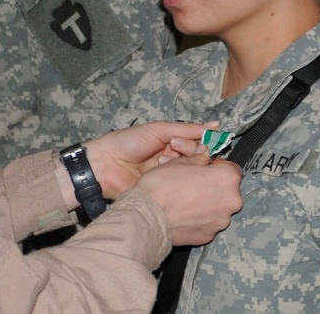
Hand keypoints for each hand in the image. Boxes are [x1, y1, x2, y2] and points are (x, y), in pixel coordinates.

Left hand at [83, 121, 213, 198]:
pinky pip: (178, 188)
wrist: (105, 165)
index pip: (198, 145)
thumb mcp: (158, 130)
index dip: (199, 143)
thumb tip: (215, 125)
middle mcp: (174, 161)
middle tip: (173, 150)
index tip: (196, 142)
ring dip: (179, 166)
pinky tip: (168, 176)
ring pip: (188, 173)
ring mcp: (169, 177)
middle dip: (188, 154)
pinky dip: (175, 181)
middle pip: (196, 160)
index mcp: (173, 144)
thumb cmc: (128, 142)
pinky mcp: (165, 192)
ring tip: (163, 161)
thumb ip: (186, 129)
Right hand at [136, 154, 242, 245]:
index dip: (216, 166)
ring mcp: (221, 221)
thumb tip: (203, 154)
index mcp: (228, 178)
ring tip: (185, 199)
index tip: (205, 167)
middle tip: (193, 183)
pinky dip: (199, 217)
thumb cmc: (163, 186)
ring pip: (218, 207)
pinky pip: (208, 222)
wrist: (147, 217)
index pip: (232, 168)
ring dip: (207, 202)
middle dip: (213, 185)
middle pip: (227, 190)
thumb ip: (199, 157)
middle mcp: (231, 201)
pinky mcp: (209, 235)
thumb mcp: (181, 162)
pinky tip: (183, 213)